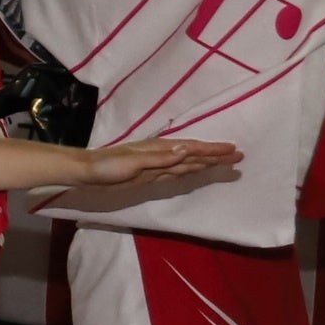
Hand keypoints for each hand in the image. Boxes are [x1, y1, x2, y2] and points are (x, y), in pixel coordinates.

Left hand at [76, 135, 242, 188]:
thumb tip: (187, 150)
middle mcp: (162, 155)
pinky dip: (189, 169)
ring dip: (206, 162)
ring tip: (225, 161)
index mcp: (159, 150)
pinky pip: (176, 171)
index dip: (213, 151)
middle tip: (239, 155)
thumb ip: (160, 159)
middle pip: (195, 155)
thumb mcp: (133, 163)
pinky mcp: (149, 175)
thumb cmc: (106, 167)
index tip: (234, 150)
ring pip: (188, 163)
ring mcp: (156, 165)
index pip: (193, 150)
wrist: (86, 172)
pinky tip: (195, 168)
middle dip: (216, 155)